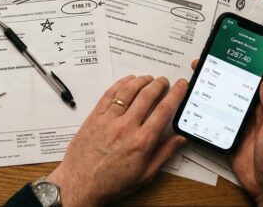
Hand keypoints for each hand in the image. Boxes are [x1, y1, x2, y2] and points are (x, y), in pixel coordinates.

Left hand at [47, 75, 188, 206]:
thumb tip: (180, 139)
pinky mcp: (95, 116)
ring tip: (149, 78)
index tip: (180, 86)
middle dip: (159, 84)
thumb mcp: (145, 175)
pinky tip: (128, 81)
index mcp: (142, 142)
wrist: (82, 183)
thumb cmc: (111, 182)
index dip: (175, 94)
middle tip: (165, 81)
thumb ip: (164, 154)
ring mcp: (109, 120)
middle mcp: (126, 127)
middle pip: (147, 96)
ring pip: (128, 91)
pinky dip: (120, 84)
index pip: (164, 110)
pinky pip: (109, 94)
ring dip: (141, 81)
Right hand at [190, 59, 262, 206]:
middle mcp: (253, 115)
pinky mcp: (228, 137)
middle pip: (235, 90)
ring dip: (212, 92)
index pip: (255, 83)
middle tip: (206, 63)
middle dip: (222, 76)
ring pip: (223, 103)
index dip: (244, 69)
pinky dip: (206, 112)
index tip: (232, 55)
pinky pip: (215, 121)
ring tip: (198, 79)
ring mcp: (239, 126)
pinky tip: (197, 104)